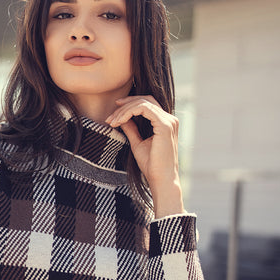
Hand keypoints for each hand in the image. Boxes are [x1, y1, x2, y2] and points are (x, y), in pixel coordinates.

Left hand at [106, 96, 183, 217]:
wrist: (161, 180)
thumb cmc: (152, 166)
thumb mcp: (138, 143)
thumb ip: (132, 129)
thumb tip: (122, 119)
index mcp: (165, 123)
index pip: (148, 104)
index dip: (129, 104)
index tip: (113, 113)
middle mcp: (170, 119)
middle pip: (145, 100)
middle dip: (125, 106)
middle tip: (110, 118)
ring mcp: (169, 121)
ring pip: (143, 103)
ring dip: (124, 110)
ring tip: (112, 122)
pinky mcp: (165, 125)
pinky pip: (144, 109)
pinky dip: (129, 112)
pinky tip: (119, 121)